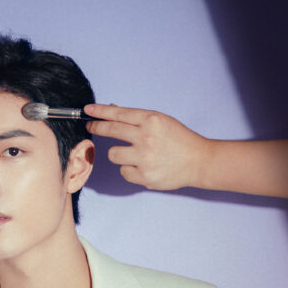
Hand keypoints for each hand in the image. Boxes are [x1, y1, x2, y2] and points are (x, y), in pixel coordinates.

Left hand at [84, 104, 209, 189]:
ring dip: (118, 154)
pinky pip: (124, 172)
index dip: (100, 112)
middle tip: (91, 126)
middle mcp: (146, 137)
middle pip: (111, 130)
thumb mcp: (161, 121)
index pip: (118, 114)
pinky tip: (143, 167)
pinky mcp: (145, 176)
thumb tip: (112, 111)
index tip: (88, 111)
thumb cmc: (179, 140)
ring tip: (133, 154)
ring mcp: (145, 158)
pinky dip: (130, 170)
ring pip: (113, 154)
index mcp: (151, 120)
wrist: (199, 161)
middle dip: (97, 127)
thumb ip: (137, 119)